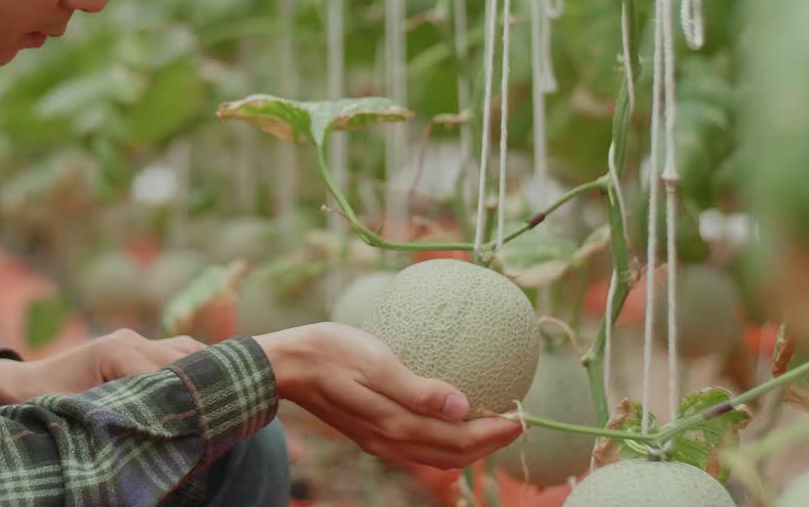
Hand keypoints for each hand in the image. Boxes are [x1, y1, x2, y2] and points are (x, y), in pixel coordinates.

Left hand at [0, 329, 205, 407]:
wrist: (21, 385)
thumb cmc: (43, 402)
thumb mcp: (75, 414)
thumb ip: (112, 416)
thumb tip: (152, 433)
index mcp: (114, 351)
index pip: (162, 374)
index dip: (181, 400)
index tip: (199, 426)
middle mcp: (129, 340)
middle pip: (182, 359)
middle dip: (200, 388)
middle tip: (222, 417)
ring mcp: (136, 341)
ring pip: (187, 351)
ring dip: (203, 376)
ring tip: (223, 405)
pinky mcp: (140, 348)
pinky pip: (180, 353)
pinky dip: (197, 369)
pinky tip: (212, 391)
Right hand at [254, 322, 523, 468]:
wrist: (286, 364)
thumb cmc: (330, 352)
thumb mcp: (375, 362)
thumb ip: (417, 390)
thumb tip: (462, 407)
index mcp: (395, 426)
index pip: (458, 441)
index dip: (494, 433)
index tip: (522, 417)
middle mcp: (390, 441)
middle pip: (451, 455)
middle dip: (489, 443)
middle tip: (518, 422)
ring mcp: (378, 440)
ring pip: (435, 454)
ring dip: (468, 444)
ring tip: (492, 423)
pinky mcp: (369, 431)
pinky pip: (417, 444)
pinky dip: (443, 439)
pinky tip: (449, 417)